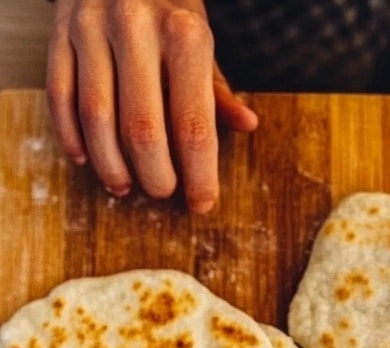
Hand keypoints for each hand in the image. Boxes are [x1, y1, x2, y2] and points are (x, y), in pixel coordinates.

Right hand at [46, 0, 259, 212]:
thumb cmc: (168, 9)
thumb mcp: (201, 40)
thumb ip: (218, 88)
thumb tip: (247, 125)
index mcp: (185, 35)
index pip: (194, 124)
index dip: (199, 173)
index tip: (202, 202)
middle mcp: (136, 29)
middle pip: (143, 128)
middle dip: (155, 174)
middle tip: (163, 191)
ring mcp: (91, 29)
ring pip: (96, 117)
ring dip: (110, 164)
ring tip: (124, 186)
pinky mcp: (59, 33)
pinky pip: (60, 96)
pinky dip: (71, 136)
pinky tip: (86, 158)